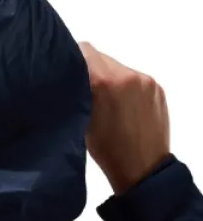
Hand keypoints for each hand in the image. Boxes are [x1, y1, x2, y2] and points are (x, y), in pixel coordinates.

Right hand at [79, 43, 170, 194]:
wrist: (142, 169)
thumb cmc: (106, 151)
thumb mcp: (82, 121)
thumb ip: (78, 94)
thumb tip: (70, 79)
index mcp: (105, 83)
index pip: (83, 51)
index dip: (70, 59)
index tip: (65, 72)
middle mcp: (127, 75)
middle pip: (100, 57)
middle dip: (89, 70)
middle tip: (82, 89)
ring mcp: (145, 81)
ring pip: (116, 66)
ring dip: (107, 78)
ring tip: (102, 100)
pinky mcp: (156, 87)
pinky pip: (133, 77)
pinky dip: (123, 86)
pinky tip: (120, 106)